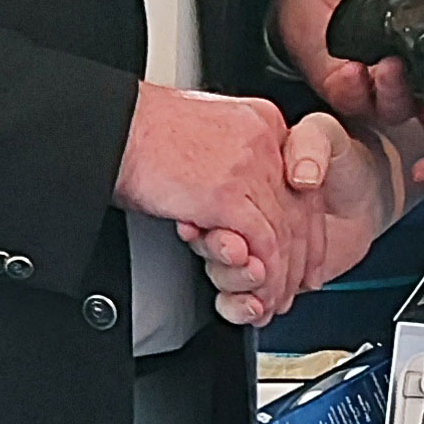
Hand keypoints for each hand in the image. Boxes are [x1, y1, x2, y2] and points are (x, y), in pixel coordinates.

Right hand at [115, 84, 325, 319]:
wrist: (116, 129)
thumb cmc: (145, 133)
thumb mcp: (206, 135)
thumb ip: (231, 161)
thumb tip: (238, 203)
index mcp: (261, 122)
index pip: (302, 181)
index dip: (307, 224)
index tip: (305, 254)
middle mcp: (264, 140)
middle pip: (300, 208)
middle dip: (299, 258)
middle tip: (292, 288)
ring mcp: (249, 166)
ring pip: (283, 232)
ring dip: (278, 277)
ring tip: (272, 301)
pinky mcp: (228, 194)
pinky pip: (261, 244)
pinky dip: (262, 276)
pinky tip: (257, 293)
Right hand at [183, 111, 399, 325]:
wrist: (369, 194)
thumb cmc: (344, 160)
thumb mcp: (325, 135)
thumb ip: (312, 144)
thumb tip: (301, 176)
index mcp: (246, 174)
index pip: (220, 203)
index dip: (216, 222)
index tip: (218, 235)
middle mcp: (242, 210)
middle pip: (220, 241)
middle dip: (225, 258)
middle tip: (243, 261)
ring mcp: (251, 244)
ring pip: (225, 272)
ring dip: (236, 284)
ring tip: (257, 284)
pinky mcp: (266, 274)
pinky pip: (241, 296)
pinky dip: (243, 306)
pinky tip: (257, 307)